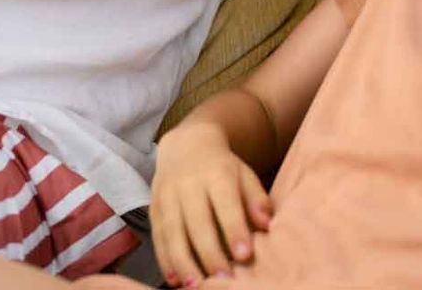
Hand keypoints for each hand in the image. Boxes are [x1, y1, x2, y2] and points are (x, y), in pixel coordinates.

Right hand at [149, 122, 272, 285]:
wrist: (186, 145)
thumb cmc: (222, 168)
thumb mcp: (244, 175)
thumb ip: (256, 199)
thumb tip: (267, 224)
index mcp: (217, 174)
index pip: (225, 203)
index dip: (234, 229)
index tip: (244, 255)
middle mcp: (188, 184)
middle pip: (197, 221)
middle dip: (209, 253)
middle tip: (222, 280)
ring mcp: (167, 195)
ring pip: (173, 231)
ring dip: (183, 262)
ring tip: (195, 287)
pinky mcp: (154, 206)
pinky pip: (158, 235)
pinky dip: (164, 259)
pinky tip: (174, 279)